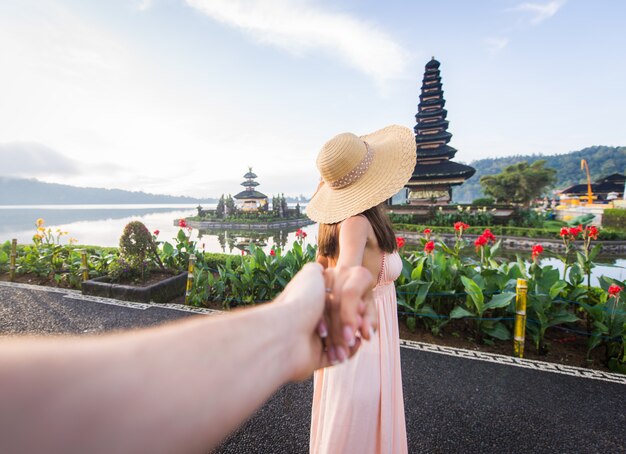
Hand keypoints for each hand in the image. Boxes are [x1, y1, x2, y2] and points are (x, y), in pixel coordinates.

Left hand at [275, 263, 375, 380]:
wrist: (286, 333)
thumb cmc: (301, 301)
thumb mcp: (311, 274)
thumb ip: (318, 269)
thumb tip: (321, 268)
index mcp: (311, 302)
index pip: (339, 301)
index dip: (352, 303)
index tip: (359, 304)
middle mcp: (312, 319)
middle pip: (343, 319)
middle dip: (353, 321)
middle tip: (359, 323)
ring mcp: (314, 339)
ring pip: (344, 338)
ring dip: (352, 336)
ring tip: (358, 334)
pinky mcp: (317, 357)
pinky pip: (339, 356)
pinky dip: (350, 351)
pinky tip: (355, 344)